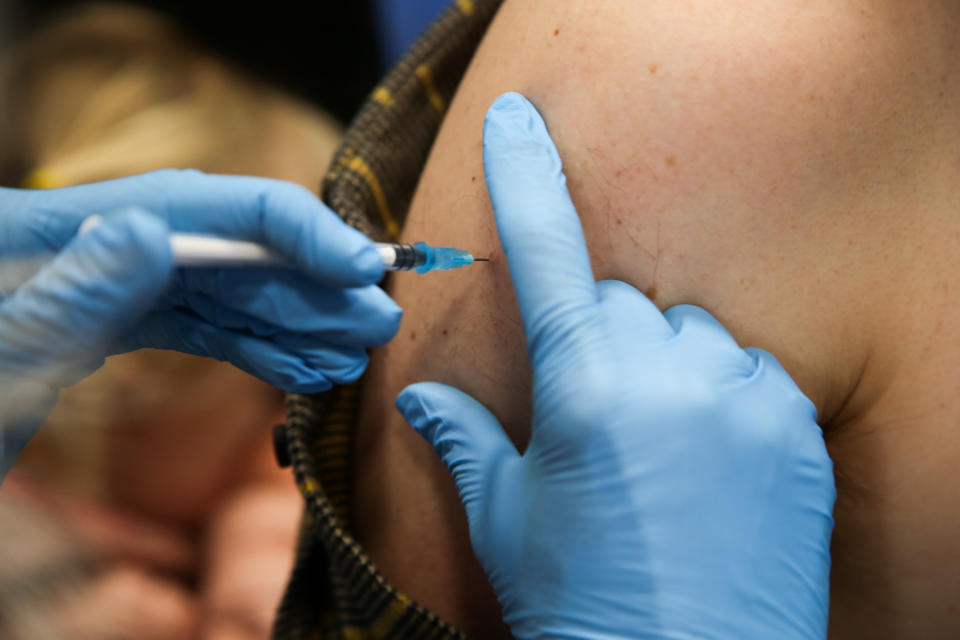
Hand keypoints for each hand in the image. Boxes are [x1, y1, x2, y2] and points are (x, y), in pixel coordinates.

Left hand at [0, 171, 400, 473]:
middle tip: (374, 320)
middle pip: (224, 249)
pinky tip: (301, 364)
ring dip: (294, 320)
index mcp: (50, 234)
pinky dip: (255, 346)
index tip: (358, 267)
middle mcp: (90, 248)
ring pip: (223, 291)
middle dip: (308, 286)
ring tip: (350, 349)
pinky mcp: (114, 325)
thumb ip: (64, 297)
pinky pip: (200, 327)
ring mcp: (105, 288)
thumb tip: (148, 229)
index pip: (198, 207)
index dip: (291, 229)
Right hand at [396, 93, 834, 639]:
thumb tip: (419, 396)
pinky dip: (721, 395)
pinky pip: (747, 370)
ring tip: (658, 452)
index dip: (526, 181)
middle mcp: (671, 372)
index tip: (515, 119)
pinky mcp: (797, 424)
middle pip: (624, 303)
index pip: (548, 255)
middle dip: (600, 341)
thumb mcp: (507, 519)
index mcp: (587, 388)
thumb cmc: (581, 601)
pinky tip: (710, 463)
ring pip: (688, 333)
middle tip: (594, 422)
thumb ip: (465, 438)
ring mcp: (745, 394)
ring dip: (664, 366)